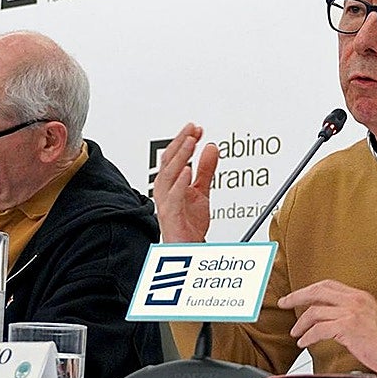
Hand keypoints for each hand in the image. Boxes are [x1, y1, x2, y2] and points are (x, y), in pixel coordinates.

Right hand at [154, 123, 218, 242]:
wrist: (187, 249)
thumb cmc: (188, 224)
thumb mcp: (202, 191)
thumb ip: (206, 170)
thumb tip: (211, 147)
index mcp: (171, 183)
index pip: (175, 156)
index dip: (184, 140)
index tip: (196, 128)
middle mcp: (165, 191)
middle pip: (169, 161)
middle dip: (180, 143)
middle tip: (193, 129)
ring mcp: (166, 202)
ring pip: (168, 174)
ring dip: (180, 156)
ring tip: (190, 142)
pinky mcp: (170, 215)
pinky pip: (172, 197)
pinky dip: (179, 183)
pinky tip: (187, 171)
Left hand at [278, 279, 376, 377]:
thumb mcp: (369, 317)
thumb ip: (350, 311)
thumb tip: (328, 316)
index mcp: (359, 296)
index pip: (327, 285)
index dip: (308, 289)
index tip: (296, 296)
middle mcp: (354, 300)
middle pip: (317, 291)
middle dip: (296, 297)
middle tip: (284, 303)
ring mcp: (351, 312)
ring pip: (315, 311)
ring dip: (301, 323)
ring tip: (296, 333)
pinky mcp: (348, 328)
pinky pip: (319, 329)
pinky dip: (308, 336)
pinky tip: (304, 342)